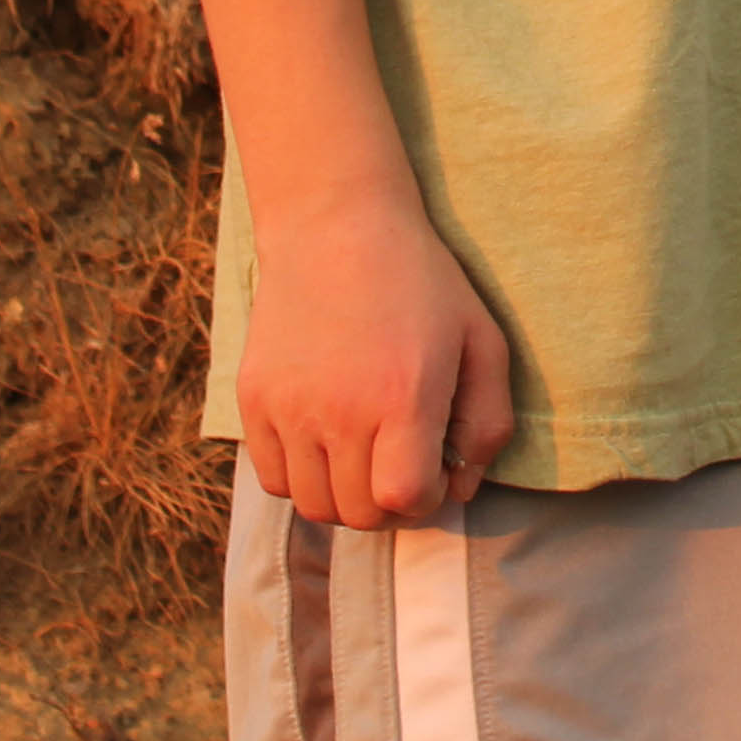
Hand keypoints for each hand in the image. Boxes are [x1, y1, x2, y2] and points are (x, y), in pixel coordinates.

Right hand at [236, 189, 517, 527]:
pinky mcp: (253, 401)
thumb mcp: (482, 340)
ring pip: (312, 505)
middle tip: (399, 464)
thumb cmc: (421, 283)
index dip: (426, 499)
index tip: (432, 469)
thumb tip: (463, 487)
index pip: (404, 499)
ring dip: (344, 496)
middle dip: (389, 504)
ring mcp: (289, 409)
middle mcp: (339, 411)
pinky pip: (271, 478)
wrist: (335, 226)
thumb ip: (488, 423)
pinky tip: (325, 441)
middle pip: (358, 514)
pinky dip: (300, 477)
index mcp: (402, 397)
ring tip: (363, 456)